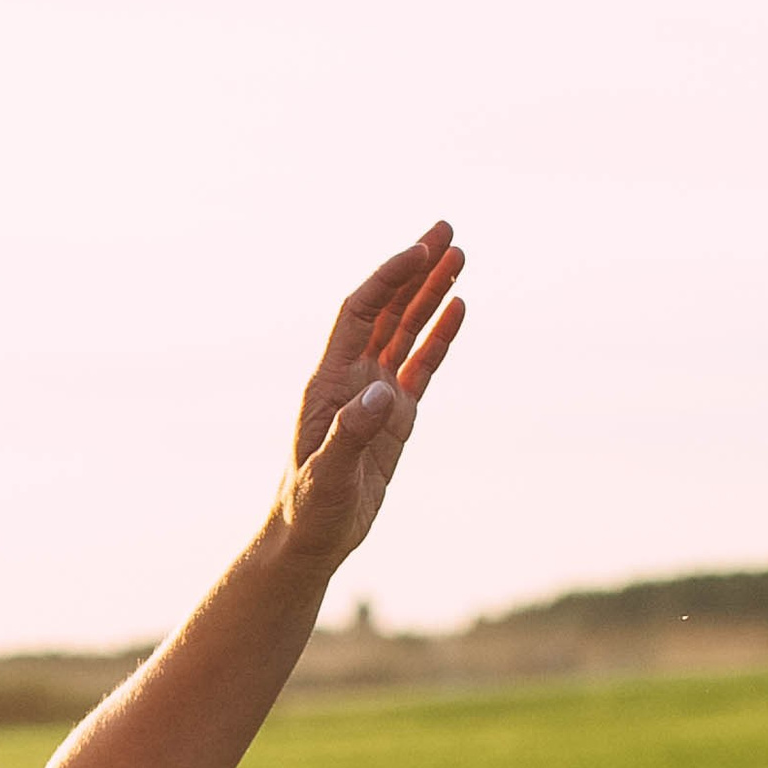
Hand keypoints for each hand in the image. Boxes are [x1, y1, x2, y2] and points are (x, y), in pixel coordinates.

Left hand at [273, 220, 466, 584]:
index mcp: (330, 381)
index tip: (420, 251)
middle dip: (415, 269)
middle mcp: (352, 377)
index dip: (388, 278)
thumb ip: (351, 434)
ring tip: (459, 256)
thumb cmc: (308, 508)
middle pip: (387, 308)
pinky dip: (439, 337)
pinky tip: (458, 307)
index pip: (360, 312)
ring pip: (406, 330)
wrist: (310, 538)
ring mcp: (375, 394)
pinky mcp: (395, 417)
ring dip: (430, 293)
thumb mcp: (327, 474)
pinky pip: (422, 365)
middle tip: (447, 230)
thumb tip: (383, 393)